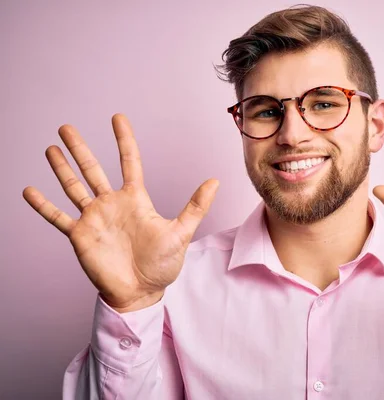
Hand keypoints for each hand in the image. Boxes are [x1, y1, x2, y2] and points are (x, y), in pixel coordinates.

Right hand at [23, 114, 218, 311]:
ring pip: (73, 187)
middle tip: (66, 127)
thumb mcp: (182, 232)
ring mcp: (94, 218)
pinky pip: (58, 217)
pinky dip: (43, 205)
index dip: (123, 139)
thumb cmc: (163, 265)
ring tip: (51, 148)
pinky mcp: (80, 236)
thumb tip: (215, 181)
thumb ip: (196, 206)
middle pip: (93, 169)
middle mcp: (112, 204)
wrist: (142, 292)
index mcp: (136, 199)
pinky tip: (29, 190)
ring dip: (61, 168)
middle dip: (80, 148)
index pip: (128, 161)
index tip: (118, 118)